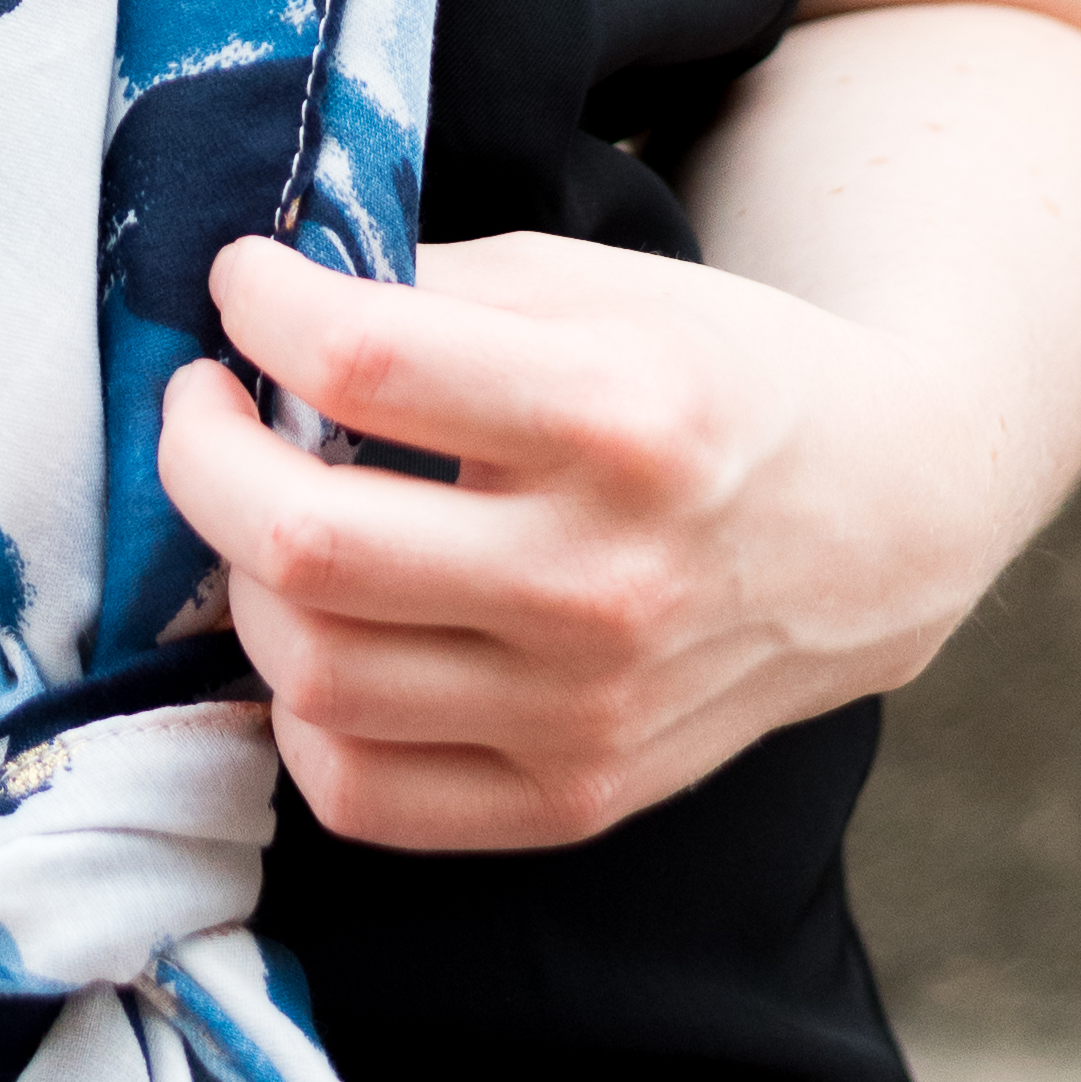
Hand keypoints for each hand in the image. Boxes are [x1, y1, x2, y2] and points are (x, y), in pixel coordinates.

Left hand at [153, 221, 989, 854]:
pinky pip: (363, 791)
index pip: (363, 363)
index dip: (261, 307)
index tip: (245, 283)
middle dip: (202, 452)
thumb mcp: (589, 286)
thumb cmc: (710, 376)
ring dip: (244, 578)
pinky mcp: (575, 798)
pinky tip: (324, 631)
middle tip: (205, 403)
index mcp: (623, 417)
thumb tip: (257, 311)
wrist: (878, 518)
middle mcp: (606, 580)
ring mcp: (589, 710)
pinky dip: (302, 711)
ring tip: (266, 513)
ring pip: (314, 676)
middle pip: (308, 542)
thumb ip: (426, 290)